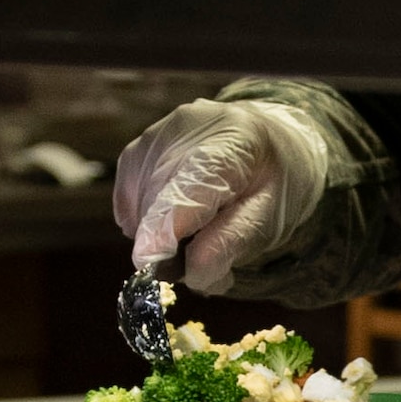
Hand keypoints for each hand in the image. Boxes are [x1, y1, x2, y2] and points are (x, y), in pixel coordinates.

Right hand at [113, 98, 330, 292]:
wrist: (266, 144)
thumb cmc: (271, 185)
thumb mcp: (270, 218)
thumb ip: (232, 243)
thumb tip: (192, 274)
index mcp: (235, 139)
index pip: (195, 181)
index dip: (168, 222)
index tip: (148, 260)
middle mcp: (189, 126)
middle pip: (161, 195)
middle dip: (171, 242)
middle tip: (202, 265)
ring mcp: (157, 134)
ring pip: (141, 201)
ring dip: (161, 234)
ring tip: (199, 232)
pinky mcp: (137, 148)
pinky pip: (129, 197)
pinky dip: (146, 221)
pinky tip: (175, 220)